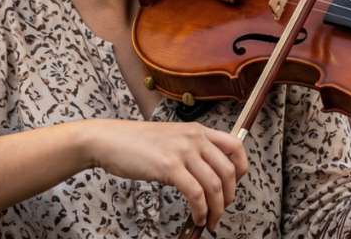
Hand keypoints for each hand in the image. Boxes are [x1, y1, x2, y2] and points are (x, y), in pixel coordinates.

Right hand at [83, 120, 247, 229]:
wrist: (108, 140)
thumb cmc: (135, 143)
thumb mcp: (171, 138)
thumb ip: (191, 149)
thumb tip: (207, 174)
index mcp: (197, 130)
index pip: (236, 146)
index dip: (241, 169)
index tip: (234, 185)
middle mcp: (194, 138)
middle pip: (229, 170)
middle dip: (230, 197)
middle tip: (222, 210)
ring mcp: (182, 151)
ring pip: (215, 185)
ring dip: (217, 209)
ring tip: (210, 220)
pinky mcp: (169, 166)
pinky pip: (196, 194)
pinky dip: (201, 210)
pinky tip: (197, 217)